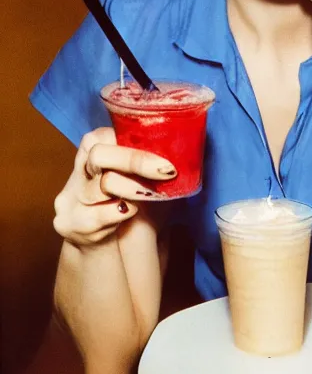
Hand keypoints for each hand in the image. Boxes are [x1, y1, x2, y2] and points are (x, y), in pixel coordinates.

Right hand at [53, 127, 177, 246]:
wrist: (109, 239)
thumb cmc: (133, 197)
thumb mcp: (139, 171)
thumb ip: (151, 155)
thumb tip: (182, 146)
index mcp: (94, 146)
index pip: (108, 135)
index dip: (136, 144)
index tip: (164, 155)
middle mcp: (79, 168)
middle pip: (100, 155)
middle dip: (135, 161)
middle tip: (166, 170)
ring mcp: (71, 195)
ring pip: (104, 185)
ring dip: (134, 190)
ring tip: (151, 194)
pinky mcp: (68, 221)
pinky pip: (100, 214)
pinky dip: (123, 213)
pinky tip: (132, 212)